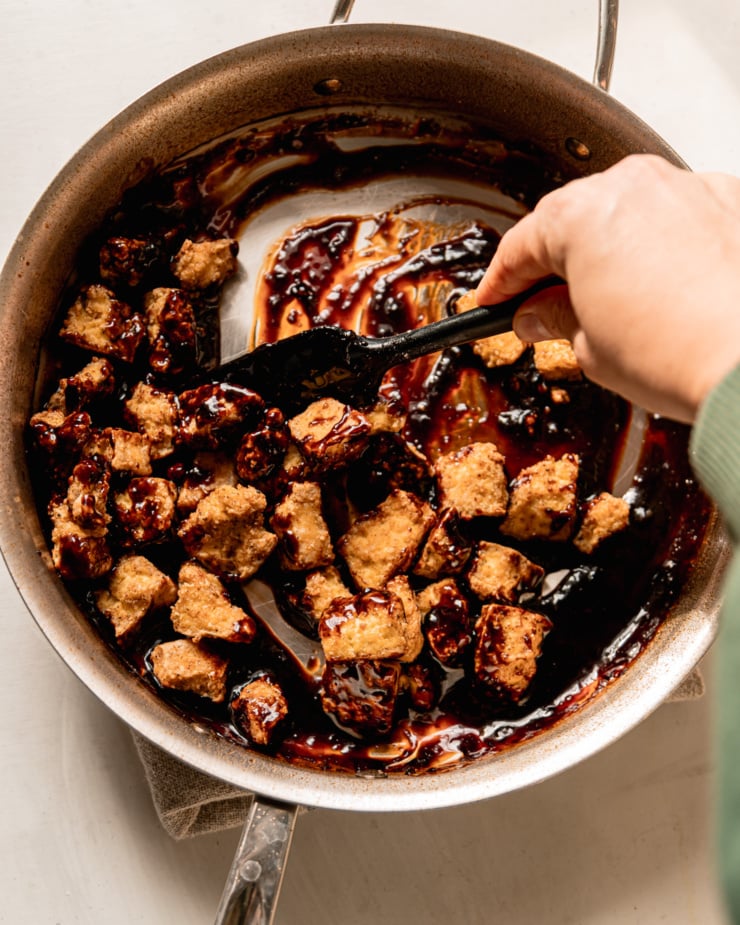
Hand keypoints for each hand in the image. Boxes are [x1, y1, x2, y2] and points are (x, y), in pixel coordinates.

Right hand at [476, 154, 739, 421]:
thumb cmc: (679, 354)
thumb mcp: (590, 348)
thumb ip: (557, 321)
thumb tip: (538, 316)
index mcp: (583, 215)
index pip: (521, 246)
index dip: (500, 282)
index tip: (493, 302)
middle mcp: (634, 187)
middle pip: (572, 220)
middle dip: (552, 263)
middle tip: (540, 307)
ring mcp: (685, 189)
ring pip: (626, 212)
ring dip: (608, 249)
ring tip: (604, 299)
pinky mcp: (729, 203)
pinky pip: (676, 217)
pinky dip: (659, 244)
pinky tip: (659, 284)